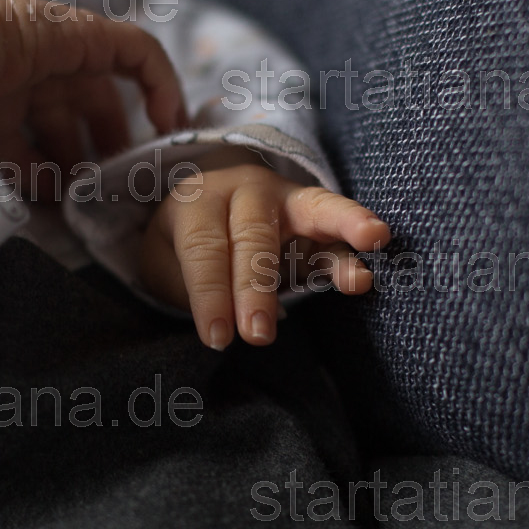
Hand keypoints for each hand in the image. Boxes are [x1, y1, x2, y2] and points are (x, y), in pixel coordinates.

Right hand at [0, 0, 185, 188]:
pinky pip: (131, 51)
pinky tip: (167, 123)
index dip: (51, 169)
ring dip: (113, 137)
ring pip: (96, 92)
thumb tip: (25, 218)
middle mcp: (12, 72)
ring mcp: (44, 48)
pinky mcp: (78, 30)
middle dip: (84, 158)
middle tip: (101, 197)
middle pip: (64, 115)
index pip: (25, 136)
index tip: (69, 203)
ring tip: (127, 176)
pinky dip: (157, 82)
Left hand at [140, 148, 391, 348]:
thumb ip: (188, 288)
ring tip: (358, 270)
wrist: (209, 202)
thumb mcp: (165, 262)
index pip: (204, 248)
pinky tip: (364, 276)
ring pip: (314, 210)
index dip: (209, 294)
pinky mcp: (317, 218)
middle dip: (255, 288)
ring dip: (339, 234)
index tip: (217, 337)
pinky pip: (338, 230)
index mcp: (199, 201)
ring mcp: (288, 199)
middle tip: (258, 335)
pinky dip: (353, 250)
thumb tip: (223, 327)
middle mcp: (245, 191)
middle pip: (253, 236)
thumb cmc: (185, 242)